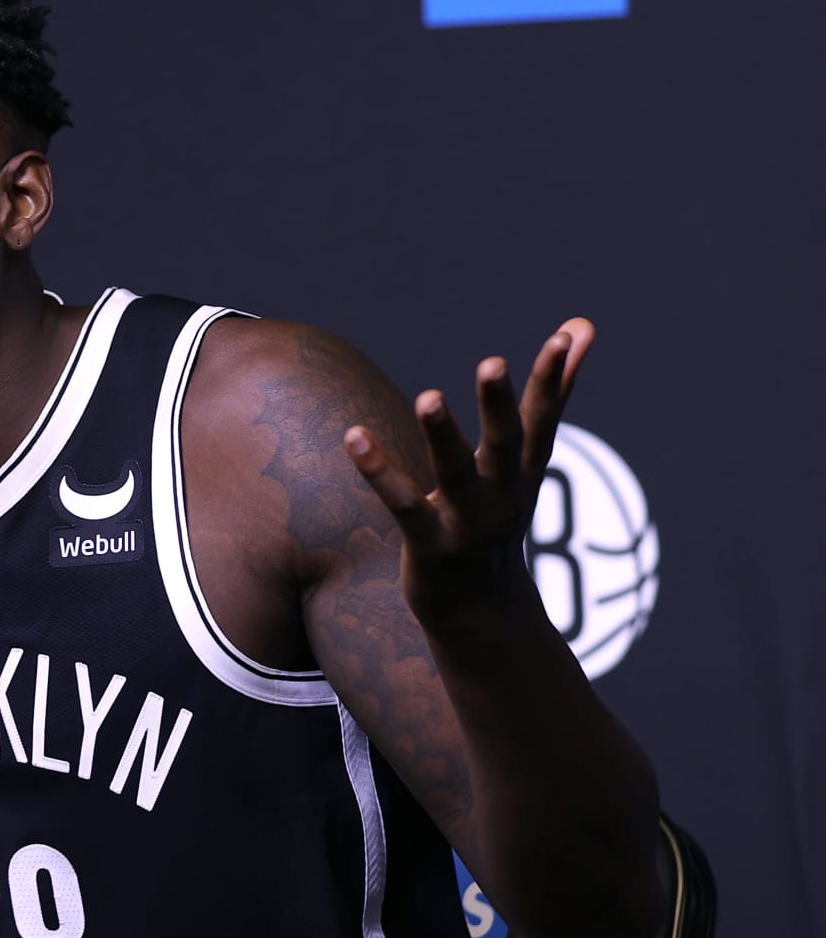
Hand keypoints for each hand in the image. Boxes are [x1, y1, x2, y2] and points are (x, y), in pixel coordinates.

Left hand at [342, 319, 594, 636]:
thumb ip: (551, 394)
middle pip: (505, 444)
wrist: (483, 613)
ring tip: (429, 397)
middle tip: (492, 362)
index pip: (543, 418)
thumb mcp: (527, 461)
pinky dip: (379, 471)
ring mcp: (467, 522)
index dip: (555, 378)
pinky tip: (354, 436)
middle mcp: (502, 494)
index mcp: (524, 470)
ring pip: (454, 474)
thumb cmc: (498, 517)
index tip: (567, 334)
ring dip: (443, 436)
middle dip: (499, 404)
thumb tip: (583, 324)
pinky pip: (402, 504)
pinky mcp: (430, 544)